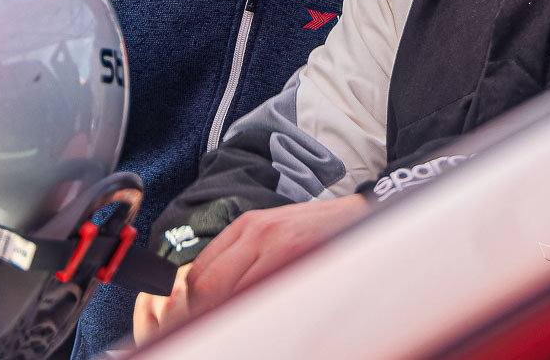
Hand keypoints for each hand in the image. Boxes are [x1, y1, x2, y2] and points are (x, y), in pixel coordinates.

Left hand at [139, 195, 369, 340]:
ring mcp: (275, 244)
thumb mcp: (272, 232)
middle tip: (201, 334)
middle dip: (199, 314)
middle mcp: (254, 232)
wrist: (361, 215)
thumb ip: (243, 256)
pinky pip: (263, 295)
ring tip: (229, 332)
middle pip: (207, 284)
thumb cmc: (314, 231)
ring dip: (225, 318)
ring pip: (231, 293)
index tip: (188, 323)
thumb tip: (211, 294)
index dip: (189, 303)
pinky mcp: (297, 256)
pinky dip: (254, 315)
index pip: (199, 271)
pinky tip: (258, 325)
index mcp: (244, 226)